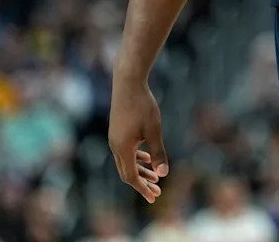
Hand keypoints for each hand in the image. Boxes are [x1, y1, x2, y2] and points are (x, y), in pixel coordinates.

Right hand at [108, 78, 168, 202]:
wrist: (128, 82)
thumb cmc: (142, 105)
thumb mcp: (154, 129)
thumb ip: (158, 152)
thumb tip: (164, 173)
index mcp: (122, 148)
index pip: (131, 177)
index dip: (142, 189)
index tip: (154, 197)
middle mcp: (115, 146)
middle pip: (127, 172)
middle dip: (142, 183)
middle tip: (157, 192)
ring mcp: (114, 138)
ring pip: (126, 162)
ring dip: (140, 171)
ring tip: (155, 178)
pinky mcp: (117, 131)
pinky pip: (125, 151)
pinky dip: (136, 158)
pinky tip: (146, 158)